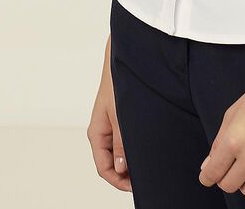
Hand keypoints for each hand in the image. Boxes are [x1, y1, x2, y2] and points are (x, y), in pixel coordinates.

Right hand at [87, 38, 131, 192]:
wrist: (123, 58)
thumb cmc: (118, 82)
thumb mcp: (121, 116)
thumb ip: (120, 143)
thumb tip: (121, 169)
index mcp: (97, 133)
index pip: (104, 168)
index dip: (118, 181)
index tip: (136, 186)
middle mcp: (102, 132)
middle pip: (110, 164)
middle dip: (125, 174)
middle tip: (145, 177)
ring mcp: (110, 126)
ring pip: (118, 153)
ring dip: (130, 160)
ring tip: (147, 163)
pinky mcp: (119, 119)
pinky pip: (123, 141)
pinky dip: (132, 148)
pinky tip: (144, 148)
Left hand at [198, 63, 244, 198]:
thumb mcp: (233, 113)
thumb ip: (218, 141)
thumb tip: (208, 166)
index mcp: (234, 140)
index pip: (213, 174)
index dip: (207, 176)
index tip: (208, 175)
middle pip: (229, 186)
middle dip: (224, 178)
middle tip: (229, 167)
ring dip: (244, 182)